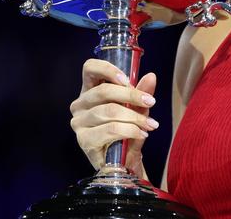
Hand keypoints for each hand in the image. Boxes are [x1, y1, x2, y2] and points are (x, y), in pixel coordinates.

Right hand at [69, 59, 158, 178]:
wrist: (124, 162)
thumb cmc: (127, 130)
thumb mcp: (137, 108)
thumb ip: (142, 93)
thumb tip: (151, 77)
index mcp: (90, 90)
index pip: (90, 68)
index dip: (108, 69)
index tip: (128, 80)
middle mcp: (80, 105)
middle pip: (103, 91)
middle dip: (132, 95)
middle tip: (151, 102)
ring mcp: (79, 123)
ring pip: (109, 111)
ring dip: (135, 117)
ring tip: (150, 124)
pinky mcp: (84, 141)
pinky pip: (110, 130)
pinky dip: (130, 130)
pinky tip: (141, 134)